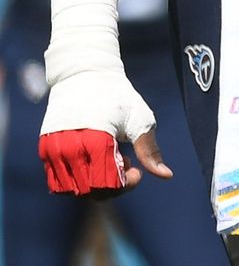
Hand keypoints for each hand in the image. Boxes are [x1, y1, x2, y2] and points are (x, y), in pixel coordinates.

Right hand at [41, 0, 169, 196]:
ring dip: (92, 183)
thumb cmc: (117, 95)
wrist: (84, 73)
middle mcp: (69, 150)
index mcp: (95, 142)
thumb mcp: (140, 119)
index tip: (137, 169)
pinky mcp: (45, 149)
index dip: (126, 185)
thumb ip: (149, 150)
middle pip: (90, 192)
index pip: (107, 186)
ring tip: (107, 159)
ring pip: (71, 190)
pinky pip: (57, 180)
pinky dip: (77, 178)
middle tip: (124, 160)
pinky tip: (93, 158)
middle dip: (112, 185)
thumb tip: (166, 176)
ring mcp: (53, 151)